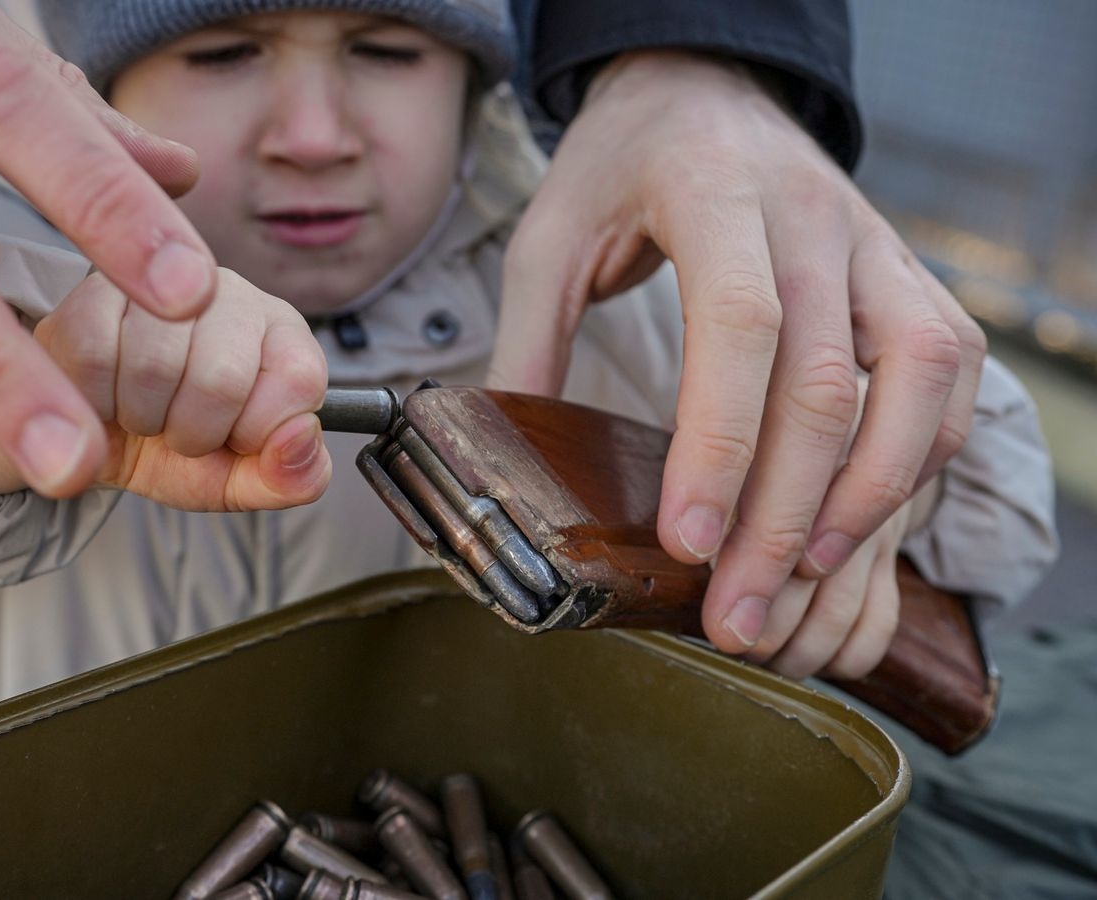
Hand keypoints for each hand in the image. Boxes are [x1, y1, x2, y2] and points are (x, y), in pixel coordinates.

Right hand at [0, 270, 331, 511]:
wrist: (90, 443)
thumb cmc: (174, 450)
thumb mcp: (239, 478)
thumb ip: (290, 475)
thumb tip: (301, 439)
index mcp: (280, 331)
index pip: (298, 378)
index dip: (258, 431)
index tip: (235, 438)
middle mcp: (226, 290)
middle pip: (224, 376)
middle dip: (194, 432)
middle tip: (178, 431)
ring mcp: (157, 281)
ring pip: (156, 365)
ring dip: (143, 418)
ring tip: (140, 415)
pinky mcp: (89, 292)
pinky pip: (94, 355)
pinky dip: (98, 403)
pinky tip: (104, 401)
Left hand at [488, 50, 984, 654]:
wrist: (704, 88)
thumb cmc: (620, 167)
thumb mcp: (548, 235)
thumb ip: (529, 342)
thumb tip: (506, 463)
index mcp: (713, 193)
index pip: (739, 323)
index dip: (720, 442)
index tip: (686, 540)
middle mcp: (814, 218)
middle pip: (828, 381)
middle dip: (783, 516)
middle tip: (734, 614)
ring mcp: (876, 246)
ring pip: (916, 384)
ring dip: (868, 501)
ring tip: (800, 585)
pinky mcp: (911, 279)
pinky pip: (946, 380)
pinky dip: (913, 464)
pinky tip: (857, 529)